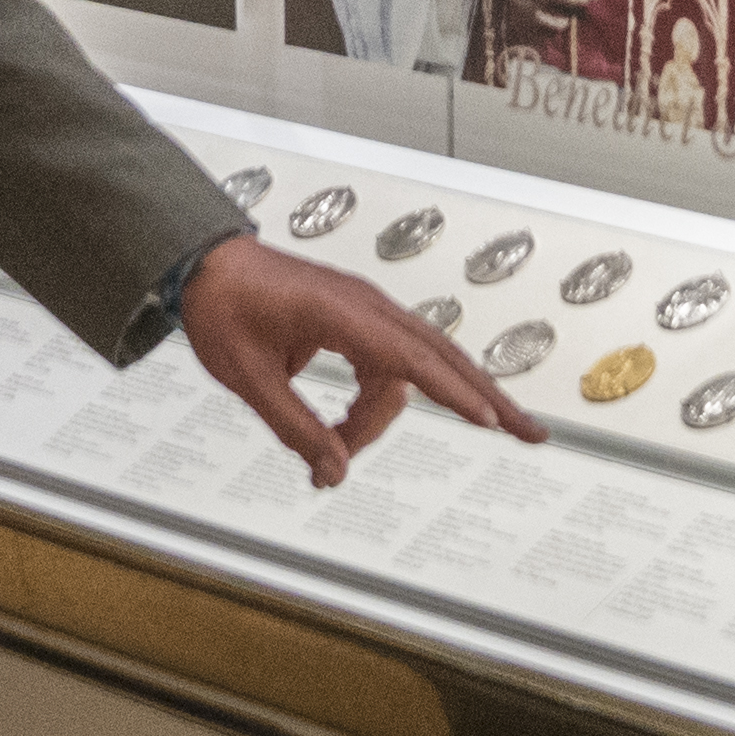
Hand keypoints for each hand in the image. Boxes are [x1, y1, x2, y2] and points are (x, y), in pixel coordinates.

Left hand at [175, 240, 533, 485]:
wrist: (205, 264)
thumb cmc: (223, 306)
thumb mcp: (249, 378)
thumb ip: (295, 427)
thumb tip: (332, 471)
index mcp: (342, 312)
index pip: (412, 357)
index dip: (453, 393)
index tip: (490, 421)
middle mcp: (366, 307)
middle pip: (441, 357)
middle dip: (486, 398)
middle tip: (529, 435)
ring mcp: (366, 311)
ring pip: (415, 366)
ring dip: (405, 412)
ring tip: (372, 449)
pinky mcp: (357, 319)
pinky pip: (392, 362)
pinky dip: (388, 396)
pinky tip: (359, 426)